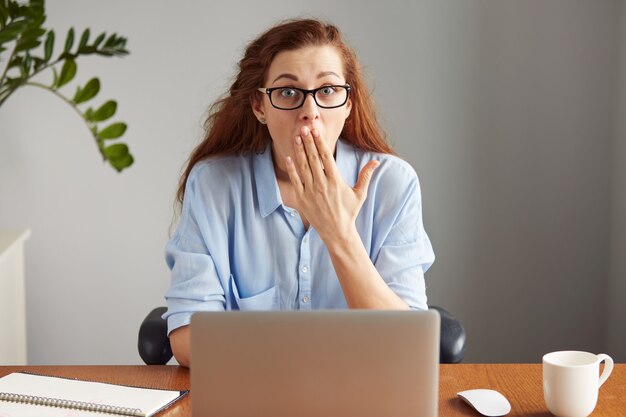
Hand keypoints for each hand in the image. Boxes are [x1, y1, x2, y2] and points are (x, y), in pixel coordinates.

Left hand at [285, 126, 379, 242]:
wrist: (337, 232)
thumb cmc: (349, 212)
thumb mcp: (360, 194)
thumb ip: (366, 175)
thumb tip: (376, 162)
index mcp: (336, 181)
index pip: (327, 157)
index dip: (320, 142)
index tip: (317, 131)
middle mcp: (322, 184)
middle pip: (313, 158)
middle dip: (308, 142)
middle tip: (304, 127)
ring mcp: (311, 191)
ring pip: (303, 167)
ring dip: (300, 151)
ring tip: (297, 137)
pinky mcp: (303, 199)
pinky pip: (296, 181)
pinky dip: (292, 169)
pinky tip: (289, 157)